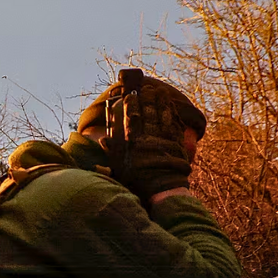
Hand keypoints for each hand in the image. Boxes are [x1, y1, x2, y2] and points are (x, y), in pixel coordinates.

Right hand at [104, 81, 193, 201]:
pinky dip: (171, 114)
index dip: (131, 106)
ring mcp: (162, 139)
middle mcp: (148, 138)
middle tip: (147, 87)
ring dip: (160, 103)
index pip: (131, 119)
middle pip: (148, 114)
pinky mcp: (175, 143)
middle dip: (147, 99)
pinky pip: (172, 125)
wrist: (162, 189)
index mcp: (133, 143)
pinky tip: (170, 107)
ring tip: (160, 91)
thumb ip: (111, 151)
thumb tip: (103, 139)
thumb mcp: (119, 167)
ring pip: (161, 116)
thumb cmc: (137, 180)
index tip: (130, 95)